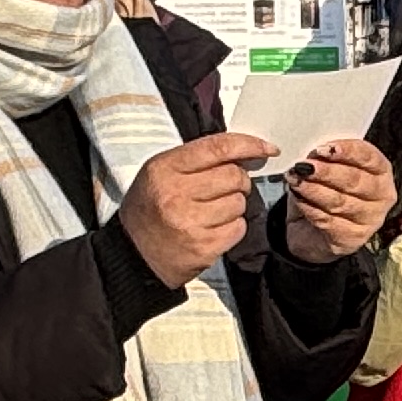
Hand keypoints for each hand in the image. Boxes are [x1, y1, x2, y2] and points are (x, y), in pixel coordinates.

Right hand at [119, 131, 274, 288]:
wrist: (134, 255)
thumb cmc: (150, 210)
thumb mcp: (160, 173)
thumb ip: (197, 159)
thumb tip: (244, 154)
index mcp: (164, 168)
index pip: (218, 147)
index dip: (249, 144)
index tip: (267, 148)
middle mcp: (176, 193)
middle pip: (234, 176)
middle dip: (238, 182)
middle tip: (225, 190)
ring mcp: (190, 222)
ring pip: (239, 203)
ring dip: (233, 207)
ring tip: (211, 213)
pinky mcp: (203, 247)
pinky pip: (238, 228)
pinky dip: (232, 228)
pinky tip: (213, 230)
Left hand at [282, 138, 398, 264]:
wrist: (313, 232)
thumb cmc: (326, 193)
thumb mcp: (327, 169)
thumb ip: (326, 159)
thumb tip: (314, 154)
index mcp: (381, 172)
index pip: (369, 157)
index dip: (348, 151)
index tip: (325, 149)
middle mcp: (382, 197)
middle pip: (355, 181)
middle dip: (327, 172)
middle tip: (305, 166)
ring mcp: (370, 221)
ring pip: (340, 201)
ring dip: (314, 189)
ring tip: (295, 180)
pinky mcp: (353, 239)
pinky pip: (328, 220)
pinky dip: (310, 208)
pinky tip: (298, 199)